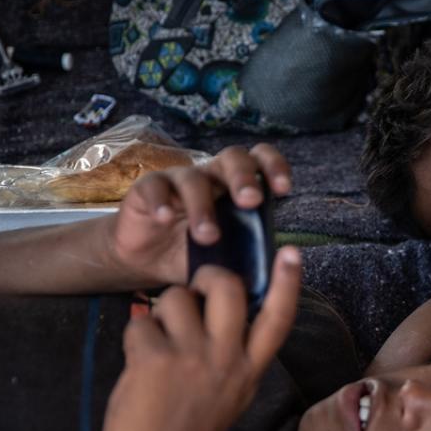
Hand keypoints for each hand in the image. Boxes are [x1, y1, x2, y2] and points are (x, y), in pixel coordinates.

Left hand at [100, 248, 301, 430]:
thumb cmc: (188, 429)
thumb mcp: (231, 396)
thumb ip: (236, 357)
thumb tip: (226, 313)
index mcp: (249, 370)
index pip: (278, 319)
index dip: (287, 283)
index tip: (290, 252)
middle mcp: (227, 359)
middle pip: (228, 288)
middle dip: (208, 277)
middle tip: (196, 289)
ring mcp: (192, 357)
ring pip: (177, 298)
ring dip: (162, 312)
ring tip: (159, 341)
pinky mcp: (156, 358)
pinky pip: (141, 321)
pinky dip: (136, 335)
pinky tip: (138, 360)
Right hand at [105, 144, 292, 285]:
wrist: (149, 262)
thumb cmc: (197, 255)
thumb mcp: (229, 259)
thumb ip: (252, 258)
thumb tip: (279, 272)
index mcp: (238, 186)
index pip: (260, 160)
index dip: (274, 166)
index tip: (284, 189)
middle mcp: (212, 176)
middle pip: (232, 158)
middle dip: (244, 177)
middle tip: (250, 201)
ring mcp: (179, 180)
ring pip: (194, 178)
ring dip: (203, 206)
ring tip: (208, 237)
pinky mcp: (147, 189)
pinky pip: (154, 187)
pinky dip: (160, 202)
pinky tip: (164, 218)